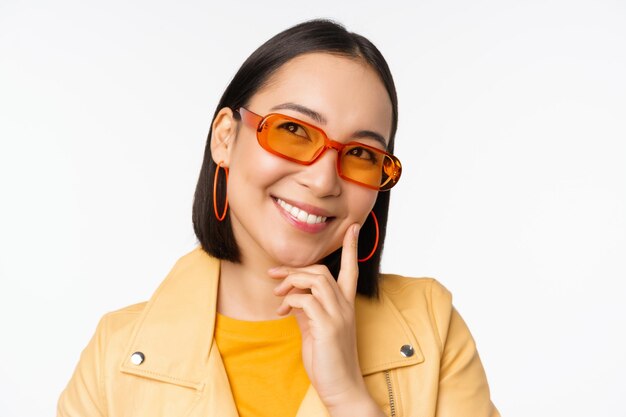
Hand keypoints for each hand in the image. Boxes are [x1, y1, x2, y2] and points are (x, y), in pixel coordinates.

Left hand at [270, 224, 380, 414]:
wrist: (341, 387)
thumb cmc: (328, 359)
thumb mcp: (316, 329)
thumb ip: (308, 309)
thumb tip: (291, 296)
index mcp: (345, 305)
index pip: (351, 270)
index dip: (351, 248)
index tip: (352, 227)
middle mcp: (345, 307)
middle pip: (322, 271)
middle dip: (296, 269)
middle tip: (274, 275)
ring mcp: (338, 316)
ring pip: (316, 279)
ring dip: (292, 281)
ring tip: (278, 293)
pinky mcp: (328, 327)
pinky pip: (305, 300)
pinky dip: (289, 300)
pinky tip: (282, 312)